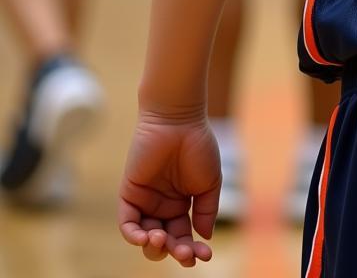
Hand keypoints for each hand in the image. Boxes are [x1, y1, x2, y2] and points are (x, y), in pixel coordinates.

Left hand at [118, 112, 220, 266]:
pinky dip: (134, 235)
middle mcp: (162, 206)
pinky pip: (127, 224)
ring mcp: (145, 202)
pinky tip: (147, 237)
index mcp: (182, 204)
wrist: (179, 121)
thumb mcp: (209, 182)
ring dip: (154, 246)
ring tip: (163, 239)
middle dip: (174, 250)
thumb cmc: (198, 146)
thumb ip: (206, 210)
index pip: (185, 234)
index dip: (193, 248)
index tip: (206, 256)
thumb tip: (204, 237)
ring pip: (145, 237)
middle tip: (184, 253)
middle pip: (165, 240)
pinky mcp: (129, 195)